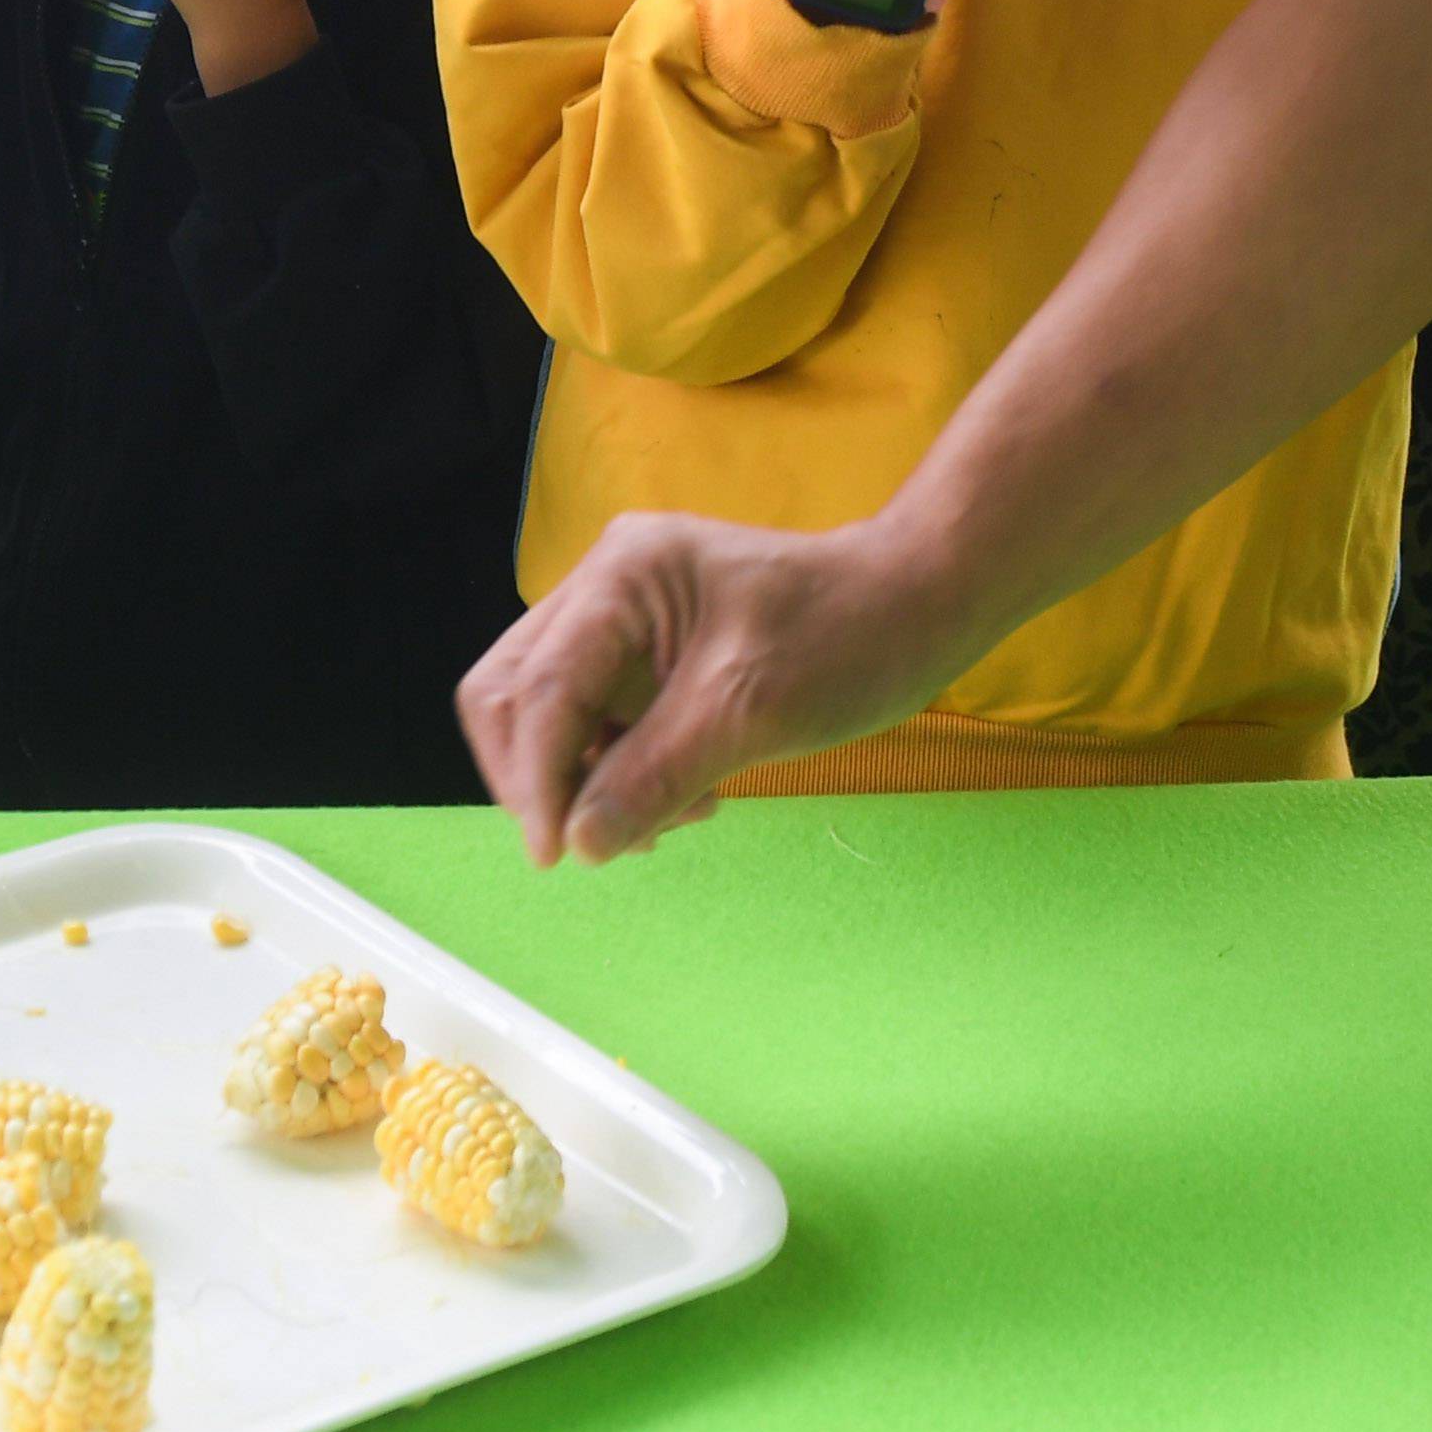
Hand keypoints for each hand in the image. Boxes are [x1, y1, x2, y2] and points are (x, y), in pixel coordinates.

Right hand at [459, 506, 966, 866]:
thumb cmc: (848, 636)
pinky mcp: (644, 657)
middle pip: (515, 694)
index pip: (539, 688)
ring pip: (550, 716)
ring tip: (674, 815)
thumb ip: (654, 775)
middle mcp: (605, 587)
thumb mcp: (748, 712)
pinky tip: (688, 796)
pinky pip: (596, 725)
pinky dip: (621, 774)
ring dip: (589, 783)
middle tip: (600, 841)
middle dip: (544, 777)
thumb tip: (579, 844)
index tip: (556, 857)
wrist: (916, 607)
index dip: (536, 779)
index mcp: (622, 575)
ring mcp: (621, 620)